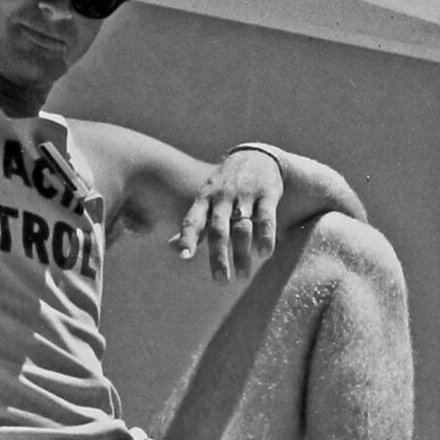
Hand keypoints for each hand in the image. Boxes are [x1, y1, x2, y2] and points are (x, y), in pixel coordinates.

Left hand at [175, 147, 282, 280]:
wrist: (257, 157)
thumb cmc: (227, 186)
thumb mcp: (206, 200)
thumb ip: (194, 226)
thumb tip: (171, 248)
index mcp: (204, 199)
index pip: (193, 220)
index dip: (188, 238)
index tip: (185, 257)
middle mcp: (223, 197)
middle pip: (218, 230)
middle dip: (218, 256)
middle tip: (221, 282)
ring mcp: (245, 196)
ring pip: (241, 228)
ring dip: (241, 253)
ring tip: (242, 276)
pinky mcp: (267, 195)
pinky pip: (266, 219)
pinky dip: (265, 237)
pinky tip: (264, 255)